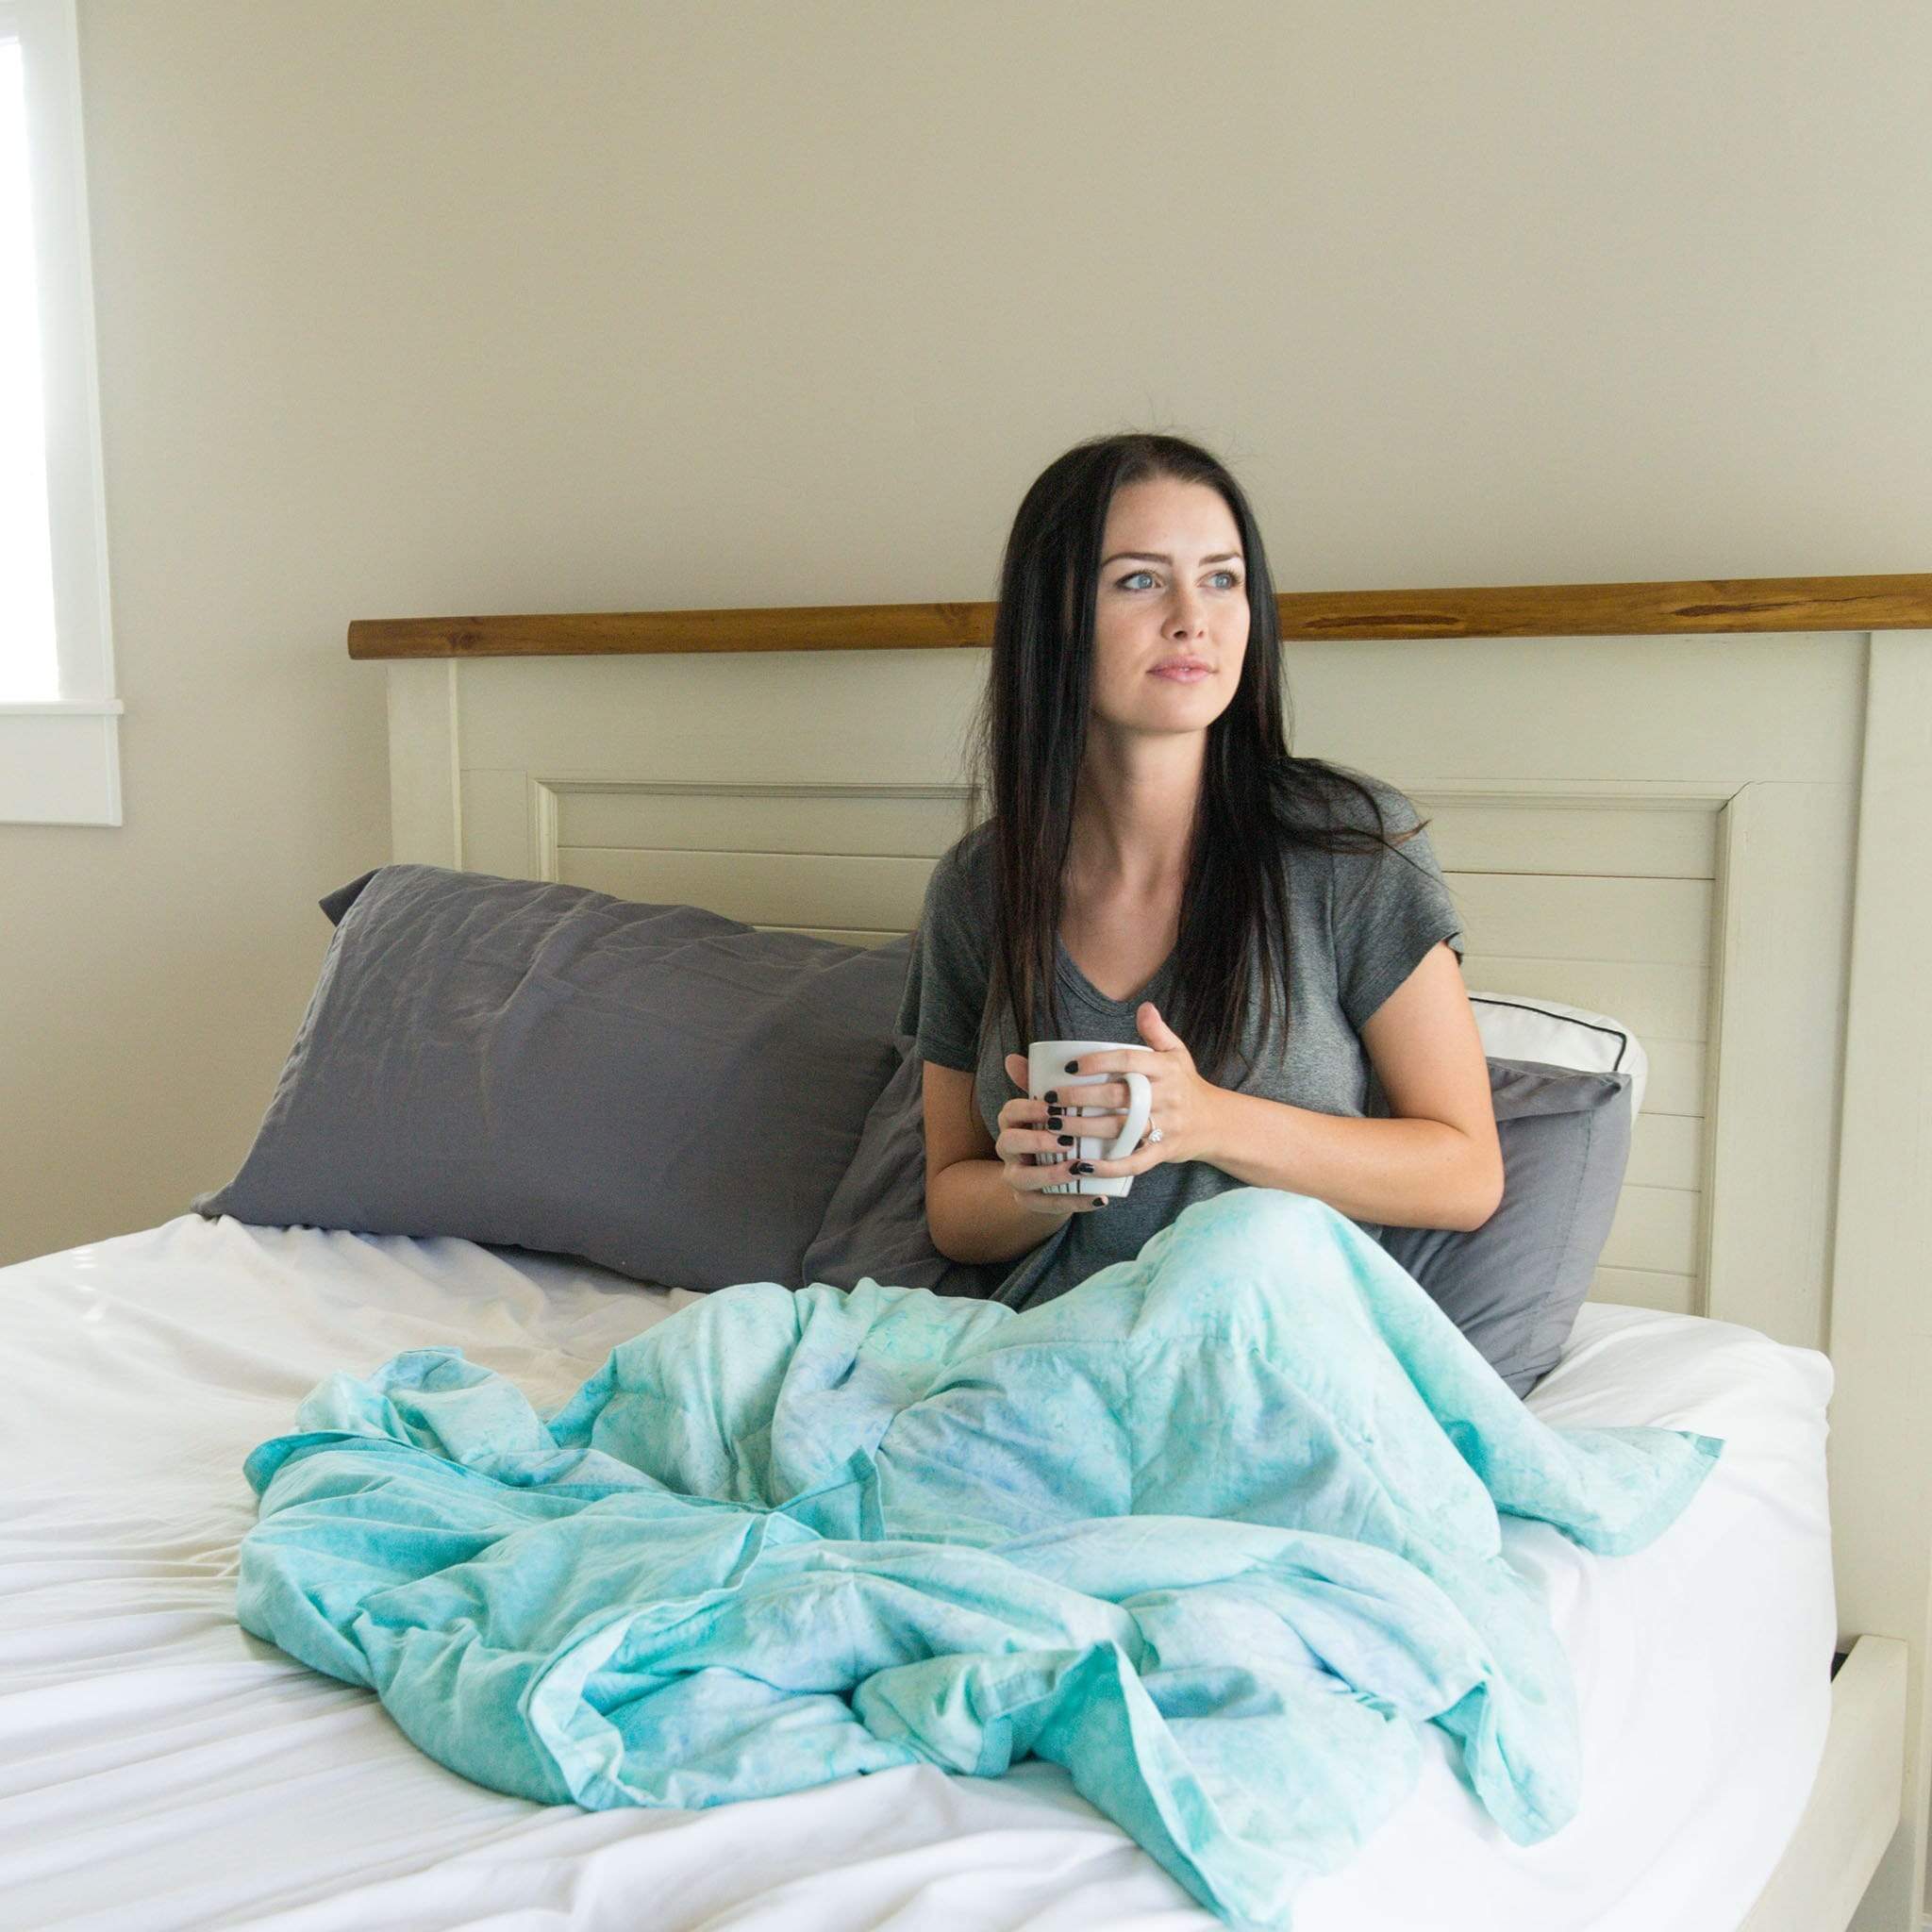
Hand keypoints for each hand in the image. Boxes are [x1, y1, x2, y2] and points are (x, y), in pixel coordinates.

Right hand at [996, 1055, 1111, 1216]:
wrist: (1052, 1171)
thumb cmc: (1055, 1128)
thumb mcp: (1050, 1105)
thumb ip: (1039, 1081)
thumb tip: (1013, 1056)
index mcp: (1012, 1122)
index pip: (1010, 1111)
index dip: (1028, 1109)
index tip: (1052, 1107)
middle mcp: (1008, 1150)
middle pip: (1009, 1143)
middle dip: (1036, 1141)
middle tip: (1066, 1139)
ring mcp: (1016, 1177)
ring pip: (1023, 1178)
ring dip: (1051, 1174)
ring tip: (1079, 1169)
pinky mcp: (1031, 1201)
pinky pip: (1047, 1205)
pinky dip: (1074, 1203)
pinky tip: (1100, 1198)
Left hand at [1041, 1002, 1225, 1183]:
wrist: (1216, 1123)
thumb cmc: (1186, 1085)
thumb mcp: (1177, 1054)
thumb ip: (1157, 1031)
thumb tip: (1144, 1007)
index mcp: (1165, 1069)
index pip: (1128, 1060)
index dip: (1097, 1062)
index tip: (1068, 1066)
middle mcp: (1165, 1097)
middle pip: (1117, 1096)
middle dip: (1079, 1097)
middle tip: (1049, 1098)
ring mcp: (1164, 1127)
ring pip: (1119, 1129)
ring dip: (1083, 1129)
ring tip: (1053, 1126)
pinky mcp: (1163, 1153)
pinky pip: (1134, 1162)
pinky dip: (1108, 1166)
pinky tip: (1082, 1165)